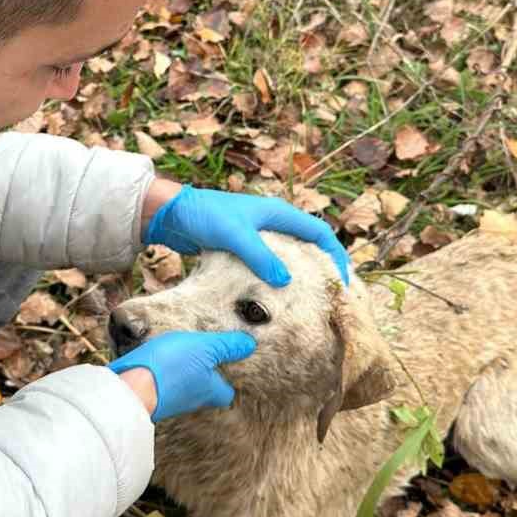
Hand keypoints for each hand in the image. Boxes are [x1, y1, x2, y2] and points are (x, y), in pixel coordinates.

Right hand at [110, 330, 255, 422]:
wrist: (130, 387)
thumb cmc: (172, 366)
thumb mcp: (205, 348)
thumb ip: (227, 346)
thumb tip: (250, 344)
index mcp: (210, 392)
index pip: (227, 393)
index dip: (229, 381)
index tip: (229, 366)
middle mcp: (192, 401)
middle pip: (205, 391)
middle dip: (206, 377)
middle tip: (205, 358)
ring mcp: (170, 401)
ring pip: (182, 388)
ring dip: (183, 374)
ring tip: (181, 354)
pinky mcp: (149, 396)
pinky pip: (162, 385)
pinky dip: (163, 374)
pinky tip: (158, 360)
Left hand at [145, 186, 349, 286]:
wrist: (173, 214)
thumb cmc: (204, 215)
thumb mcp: (234, 235)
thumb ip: (260, 256)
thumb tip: (286, 281)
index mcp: (279, 214)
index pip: (319, 233)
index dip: (335, 255)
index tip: (343, 281)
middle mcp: (273, 223)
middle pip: (308, 246)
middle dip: (322, 268)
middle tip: (330, 295)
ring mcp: (258, 236)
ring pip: (289, 257)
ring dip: (300, 276)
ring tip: (307, 302)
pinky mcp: (244, 248)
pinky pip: (269, 265)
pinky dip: (277, 279)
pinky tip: (275, 298)